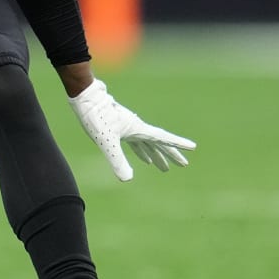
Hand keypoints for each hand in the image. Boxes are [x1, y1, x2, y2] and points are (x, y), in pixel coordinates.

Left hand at [67, 79, 194, 181]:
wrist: (85, 99)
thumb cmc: (96, 117)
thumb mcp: (107, 141)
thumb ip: (117, 160)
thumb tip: (127, 180)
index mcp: (138, 129)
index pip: (163, 138)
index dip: (178, 144)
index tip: (193, 148)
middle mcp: (137, 128)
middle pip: (159, 143)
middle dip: (171, 155)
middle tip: (184, 165)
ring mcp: (129, 128)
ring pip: (148, 144)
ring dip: (157, 155)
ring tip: (164, 168)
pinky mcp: (119, 129)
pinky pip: (137, 144)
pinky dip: (143, 152)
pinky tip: (144, 159)